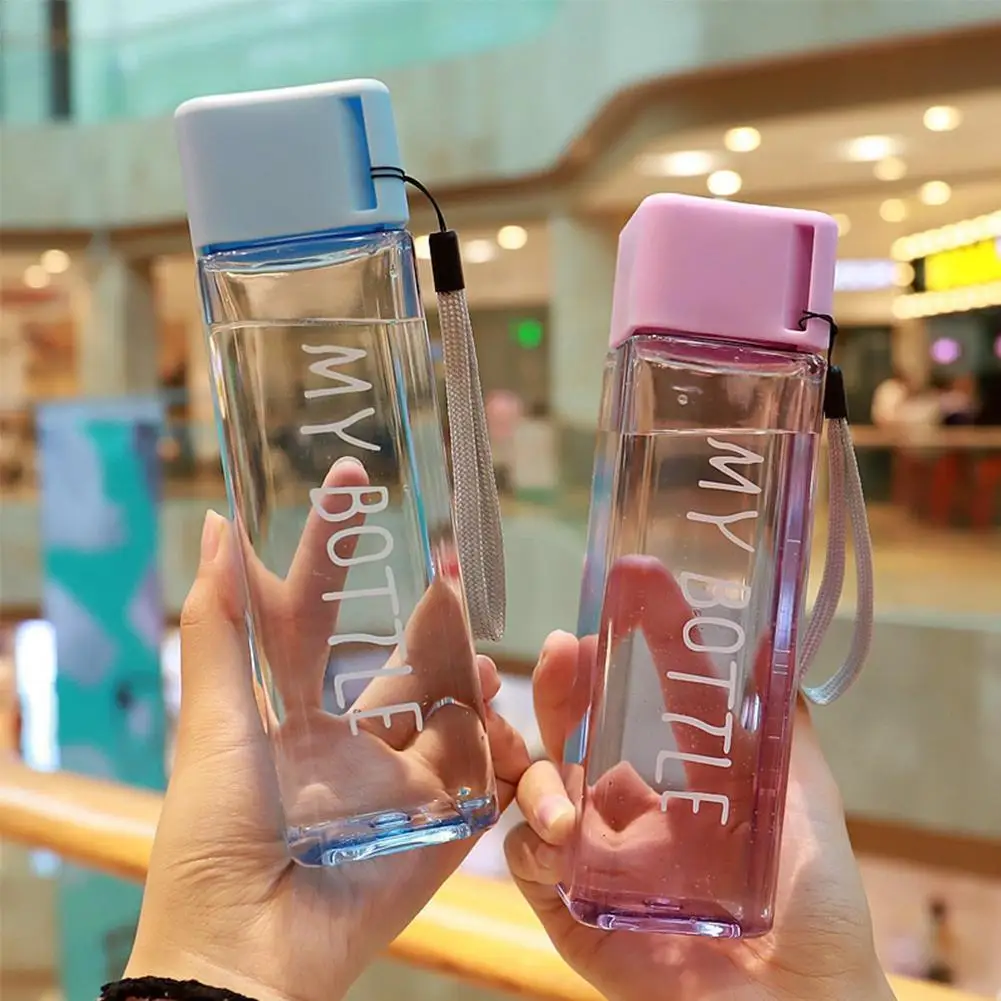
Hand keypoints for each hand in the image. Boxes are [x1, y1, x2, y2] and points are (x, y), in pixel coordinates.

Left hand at [127, 460, 528, 1000]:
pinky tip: (499, 711)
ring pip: (455, 707)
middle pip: (406, 656)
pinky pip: (489, 774)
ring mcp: (403, 780)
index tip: (353, 477)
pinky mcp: (443, 824)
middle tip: (448, 570)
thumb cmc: (216, 834)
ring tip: (471, 656)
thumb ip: (221, 625)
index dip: (335, 546)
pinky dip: (506, 741)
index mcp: (295, 708)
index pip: (320, 608)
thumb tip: (213, 521)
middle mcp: (354, 737)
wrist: (248, 953)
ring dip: (469, 672)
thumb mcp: (217, 721)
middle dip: (432, 614)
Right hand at [506, 621, 894, 1000]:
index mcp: (674, 795)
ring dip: (536, 764)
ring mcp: (597, 866)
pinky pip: (529, 858)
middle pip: (570, 742)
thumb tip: (771, 648)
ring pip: (537, 793)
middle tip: (560, 650)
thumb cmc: (815, 909)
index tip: (628, 592)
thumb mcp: (802, 799)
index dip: (618, 660)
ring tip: (565, 764)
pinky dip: (533, 835)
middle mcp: (628, 822)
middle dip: (557, 693)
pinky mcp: (571, 914)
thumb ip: (782, 726)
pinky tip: (562, 827)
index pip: (630, 714)